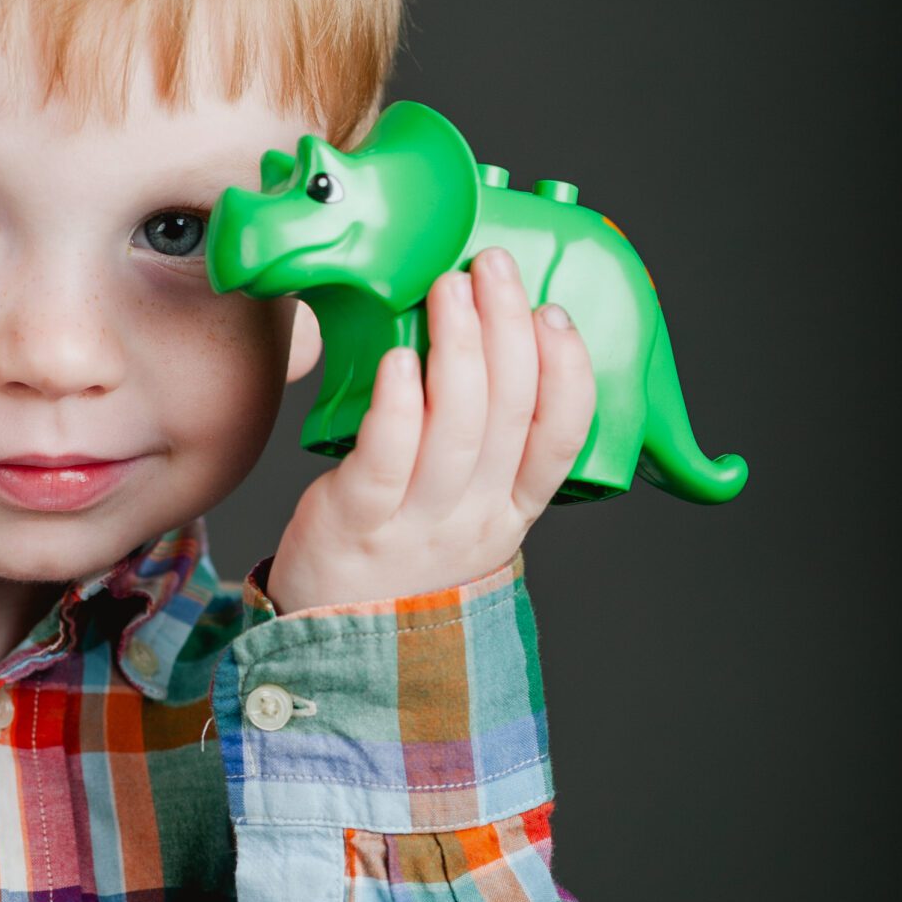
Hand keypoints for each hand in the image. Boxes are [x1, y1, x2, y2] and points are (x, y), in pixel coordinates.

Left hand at [265, 248, 595, 610]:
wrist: (334, 636)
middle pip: (510, 414)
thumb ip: (481, 441)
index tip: (554, 312)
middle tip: (492, 266)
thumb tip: (484, 340)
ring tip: (449, 288)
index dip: (567, 371)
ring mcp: (417, 524)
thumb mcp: (463, 508)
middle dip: (507, 328)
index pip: (562, 437)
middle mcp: (474, 517)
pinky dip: (397, 406)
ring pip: (456, 429)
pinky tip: (400, 360)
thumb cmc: (397, 551)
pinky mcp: (355, 523)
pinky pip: (385, 461)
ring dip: (459, 347)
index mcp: (511, 509)